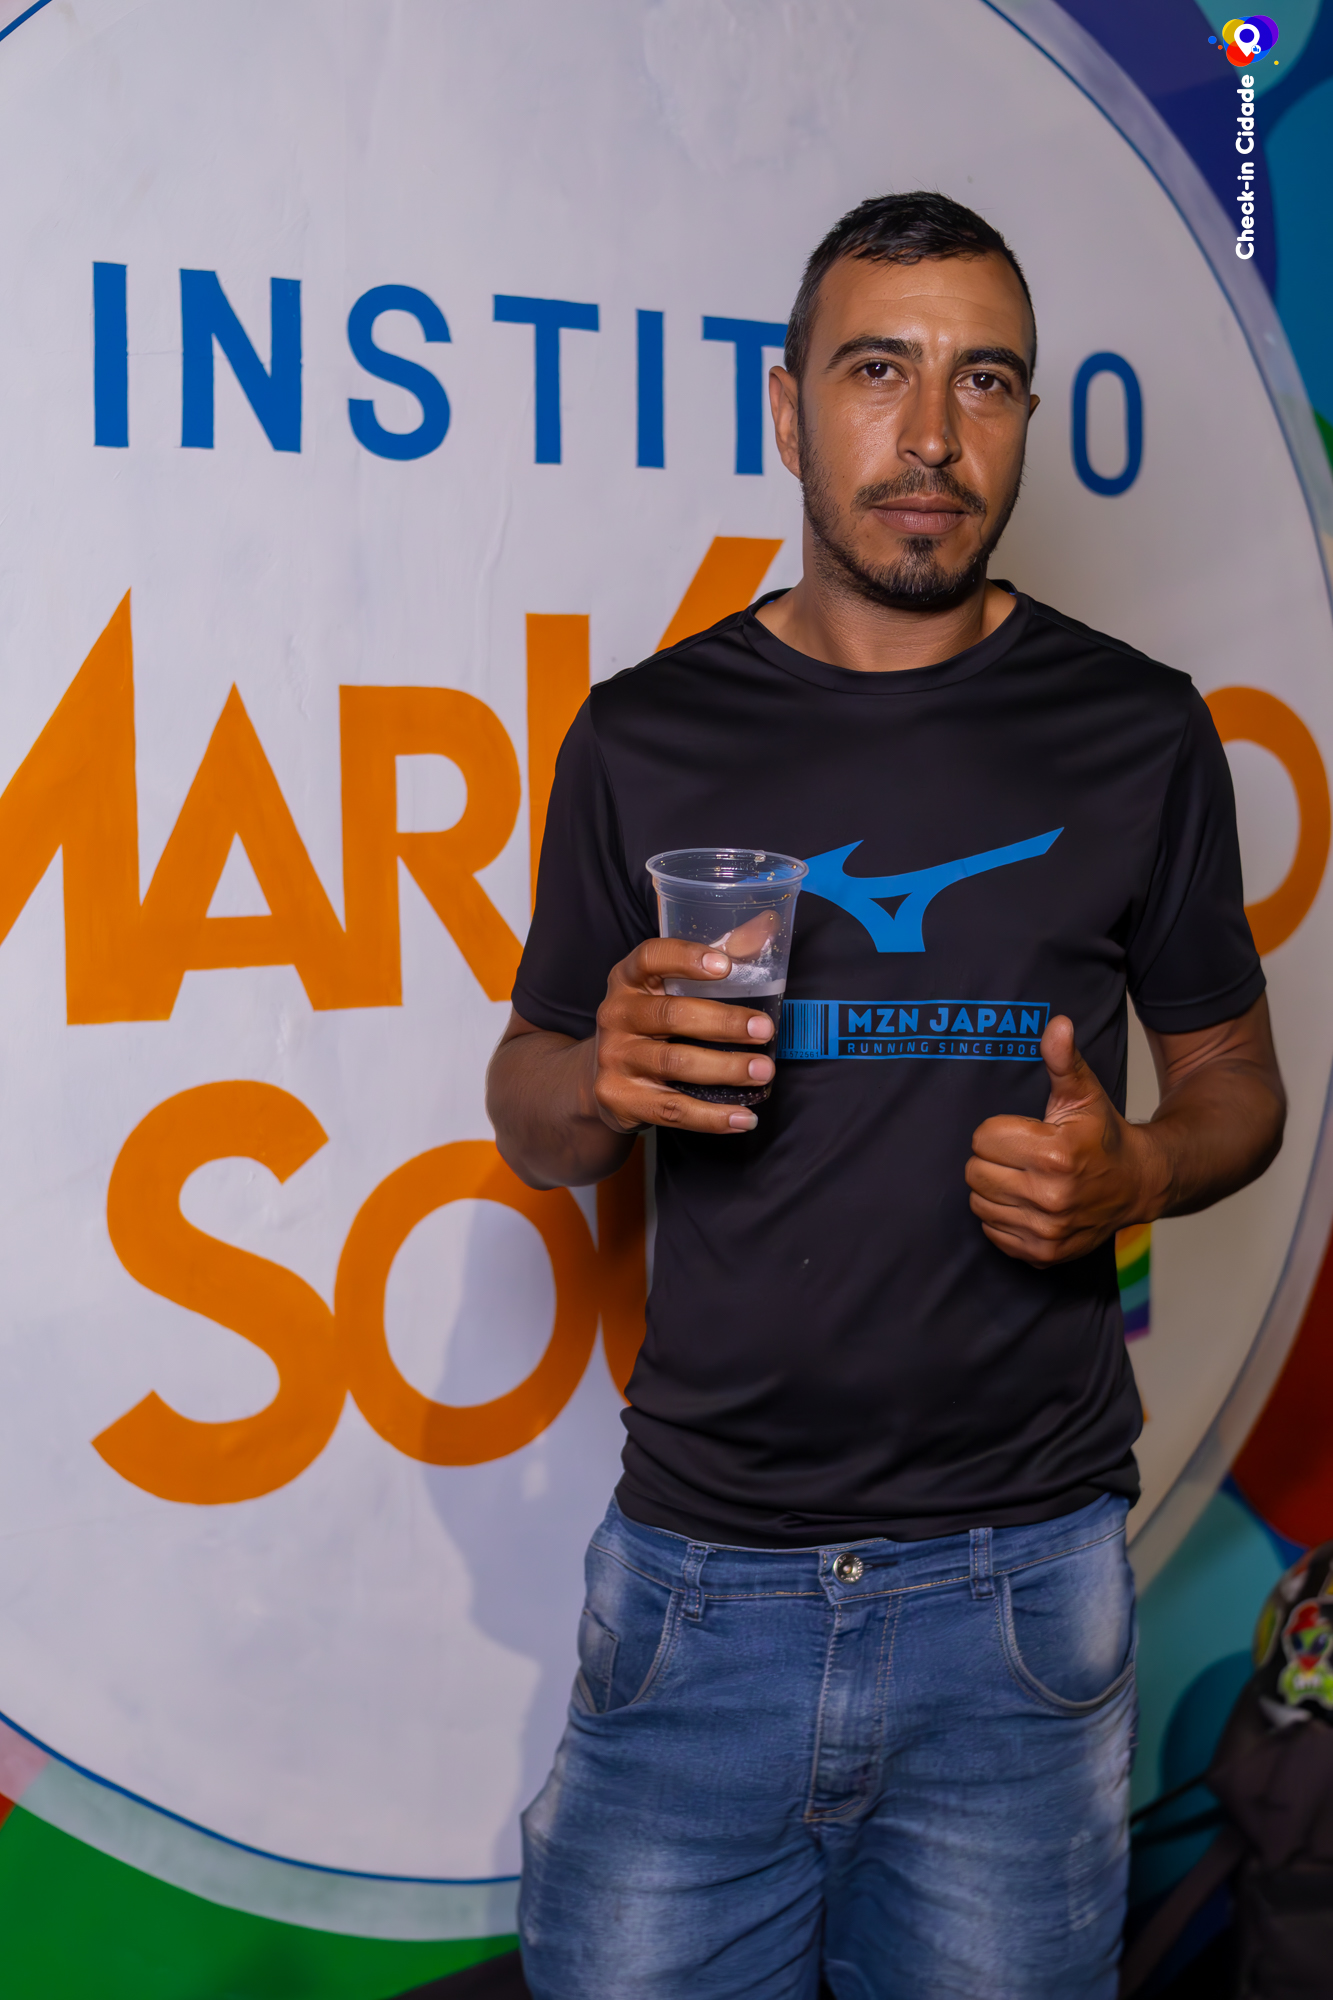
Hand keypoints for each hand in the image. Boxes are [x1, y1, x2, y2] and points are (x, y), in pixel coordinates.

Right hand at [592, 938, 776, 1135]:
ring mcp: (614, 1059)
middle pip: (671, 1016)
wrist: (594, 1078)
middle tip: (764, 1029)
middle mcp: (615, 1014)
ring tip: (763, 1072)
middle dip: (724, 1023)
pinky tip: (743, 1117)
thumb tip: (767, 928)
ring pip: (674, 1065)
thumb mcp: (668, 988)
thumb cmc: (649, 1024)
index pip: (650, 957)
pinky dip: (711, 1117)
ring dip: (725, 1069)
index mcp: (628, 979)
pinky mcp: (620, 1098)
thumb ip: (717, 956)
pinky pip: (671, 1110)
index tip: (725, 965)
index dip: (685, 958)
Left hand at [965, 1016, 1159, 1265]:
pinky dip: (1003, 1217)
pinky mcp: (1043, 1254)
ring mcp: (1047, 1230)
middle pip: (975, 1172)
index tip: (1023, 1132)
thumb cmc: (1103, 1136)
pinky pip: (992, 1232)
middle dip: (993, 1159)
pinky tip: (1027, 1203)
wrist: (1138, 1184)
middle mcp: (1050, 1197)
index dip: (999, 1131)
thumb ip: (1063, 1059)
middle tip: (1020, 1155)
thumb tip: (1056, 1024)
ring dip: (994, 1188)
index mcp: (1055, 1154)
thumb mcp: (1084, 1092)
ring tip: (1024, 1177)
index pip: (983, 1138)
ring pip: (979, 1202)